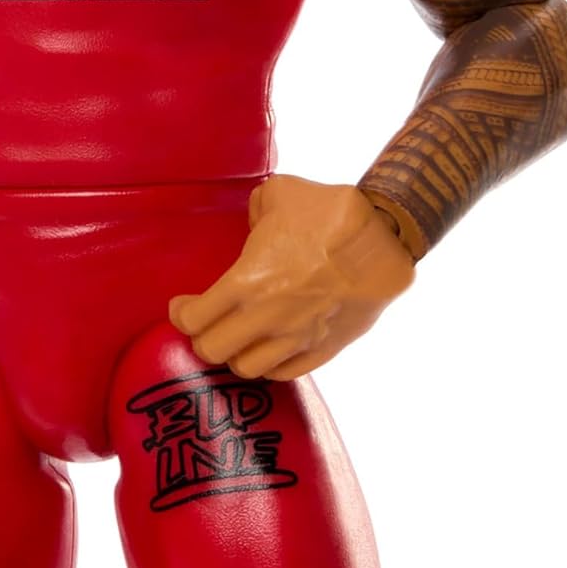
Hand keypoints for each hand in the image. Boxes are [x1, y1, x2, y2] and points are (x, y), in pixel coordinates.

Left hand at [169, 175, 413, 379]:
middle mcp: (266, 317)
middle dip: (203, 338)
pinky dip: (270, 366)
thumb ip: (254, 211)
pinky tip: (268, 349)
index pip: (194, 320)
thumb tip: (253, 224)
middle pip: (213, 351)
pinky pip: (285, 373)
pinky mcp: (325, 348)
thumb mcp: (278, 194)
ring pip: (247, 369)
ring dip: (236, 355)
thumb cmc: (328, 213)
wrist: (384, 239)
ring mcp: (296, 338)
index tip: (183, 306)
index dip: (182, 315)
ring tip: (238, 339)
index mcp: (245, 282)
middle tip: (207, 324)